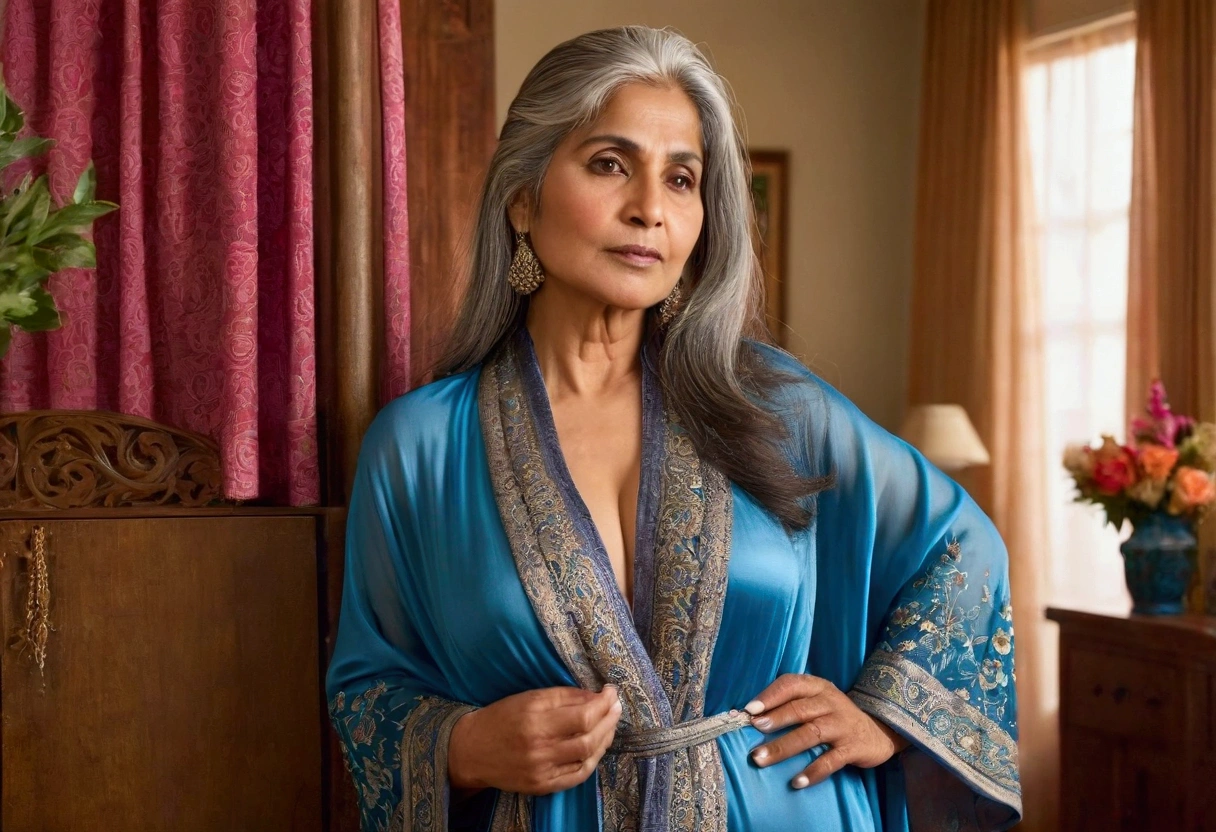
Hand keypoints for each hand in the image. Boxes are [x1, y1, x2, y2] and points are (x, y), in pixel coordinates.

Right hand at [448, 685, 621, 795]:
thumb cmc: (501, 717)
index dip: (604, 703)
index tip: (611, 691)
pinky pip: (577, 775)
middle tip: (616, 706)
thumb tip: (595, 696)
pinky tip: (597, 747)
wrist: (471, 750)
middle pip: (590, 737)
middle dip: (610, 720)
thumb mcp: (529, 698)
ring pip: (587, 756)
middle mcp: (539, 746)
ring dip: (605, 738)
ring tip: (610, 724)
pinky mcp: (542, 785)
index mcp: (535, 719)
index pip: (583, 714)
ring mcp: (541, 770)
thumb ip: (563, 696)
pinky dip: (593, 760)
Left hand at [745, 674, 908, 789]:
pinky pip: (831, 760)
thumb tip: (753, 716)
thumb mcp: (818, 700)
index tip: (750, 710)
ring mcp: (842, 725)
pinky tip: (797, 782)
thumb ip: (792, 703)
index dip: (770, 695)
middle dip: (775, 719)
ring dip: (784, 747)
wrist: (879, 731)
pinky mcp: (853, 747)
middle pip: (799, 709)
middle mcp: (830, 703)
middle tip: (754, 729)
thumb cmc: (835, 716)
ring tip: (761, 758)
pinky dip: (813, 771)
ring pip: (811, 734)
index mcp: (819, 687)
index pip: (792, 684)